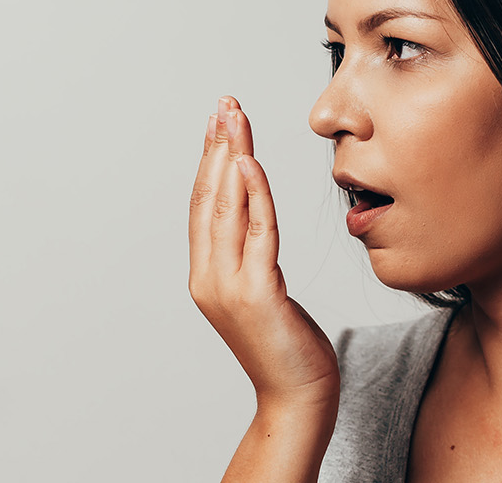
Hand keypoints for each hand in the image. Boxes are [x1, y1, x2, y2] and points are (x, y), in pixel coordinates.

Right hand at [189, 96, 338, 410]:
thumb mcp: (266, 295)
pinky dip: (252, 192)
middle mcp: (209, 278)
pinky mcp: (257, 292)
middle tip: (224, 103)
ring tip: (235, 117)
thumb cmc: (289, 350)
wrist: (298, 398)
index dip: (209, 161)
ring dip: (231, 156)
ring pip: (227, 207)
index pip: (203, 207)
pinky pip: (256, 230)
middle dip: (216, 146)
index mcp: (207, 277)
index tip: (218, 122)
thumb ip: (255, 259)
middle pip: (209, 198)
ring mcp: (229, 286)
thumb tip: (256, 224)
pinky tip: (251, 161)